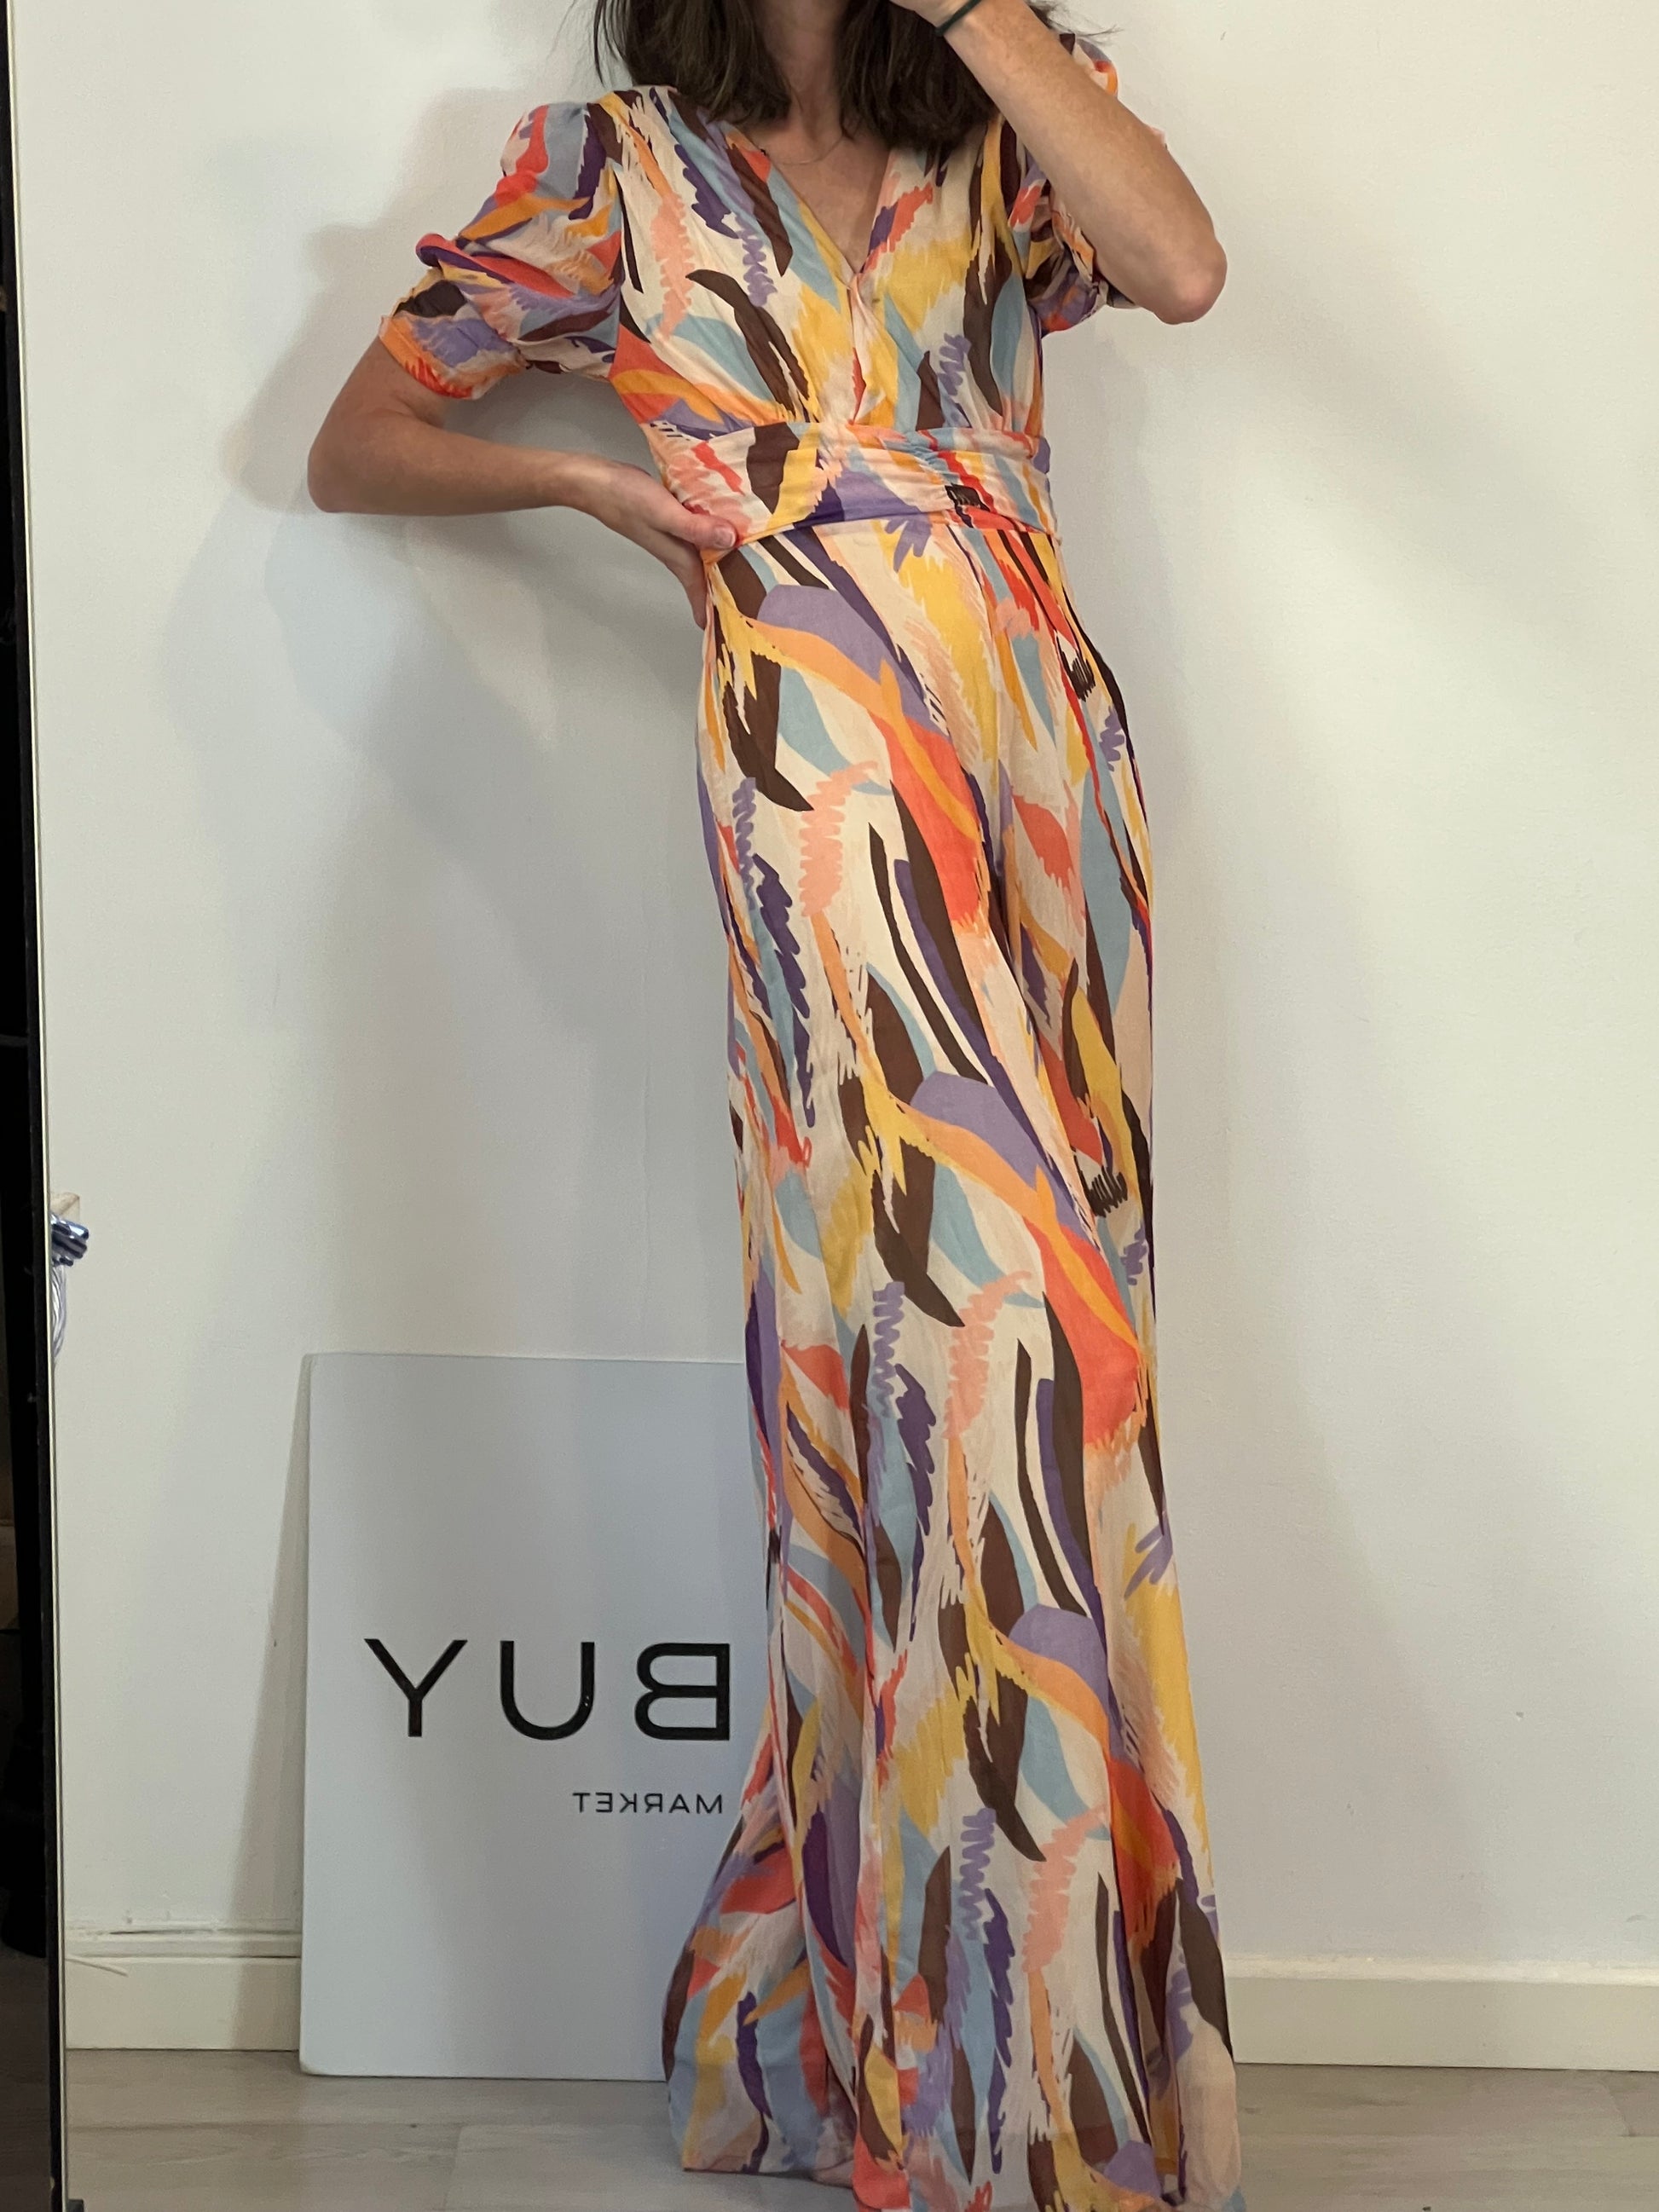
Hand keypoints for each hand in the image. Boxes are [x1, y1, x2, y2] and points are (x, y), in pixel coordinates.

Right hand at [564, 454, 735, 627]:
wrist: (594, 481)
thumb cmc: (624, 499)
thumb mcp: (664, 513)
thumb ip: (695, 528)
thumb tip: (729, 539)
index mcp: (675, 554)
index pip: (698, 586)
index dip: (710, 605)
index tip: (721, 623)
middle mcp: (673, 547)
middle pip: (700, 573)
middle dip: (718, 585)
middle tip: (738, 595)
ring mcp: (668, 533)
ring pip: (697, 552)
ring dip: (715, 558)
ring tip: (735, 564)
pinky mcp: (665, 516)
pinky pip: (692, 530)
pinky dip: (706, 531)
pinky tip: (716, 524)